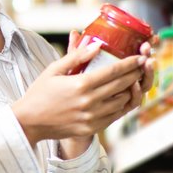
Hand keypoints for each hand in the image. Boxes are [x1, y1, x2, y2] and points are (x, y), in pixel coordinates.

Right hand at [11, 35, 147, 149]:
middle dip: (136, 73)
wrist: (29, 122)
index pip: (113, 71)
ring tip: (133, 80)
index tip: (140, 56)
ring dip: (130, 90)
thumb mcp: (54, 70)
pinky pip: (114, 116)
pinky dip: (121, 105)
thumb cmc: (39, 92)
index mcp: (81, 84)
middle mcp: (89, 102)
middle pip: (122, 85)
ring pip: (122, 102)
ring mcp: (92, 117)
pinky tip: (122, 96)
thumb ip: (76, 56)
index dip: (130, 63)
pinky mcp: (91, 128)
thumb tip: (97, 45)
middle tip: (143, 65)